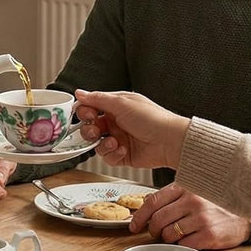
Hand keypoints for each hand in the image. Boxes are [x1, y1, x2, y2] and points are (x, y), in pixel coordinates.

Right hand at [73, 90, 189, 169]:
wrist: (170, 141)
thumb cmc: (152, 118)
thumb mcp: (122, 103)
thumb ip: (98, 99)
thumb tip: (80, 93)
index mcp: (115, 106)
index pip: (91, 107)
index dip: (85, 112)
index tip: (88, 115)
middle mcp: (116, 122)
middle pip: (90, 127)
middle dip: (89, 130)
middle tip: (96, 131)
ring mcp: (119, 139)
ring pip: (96, 144)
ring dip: (102, 144)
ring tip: (114, 142)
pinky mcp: (123, 155)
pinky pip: (108, 157)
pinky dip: (113, 154)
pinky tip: (123, 149)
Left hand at [130, 184, 250, 248]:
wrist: (243, 215)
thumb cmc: (213, 204)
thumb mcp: (192, 192)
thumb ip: (171, 197)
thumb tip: (145, 206)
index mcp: (184, 187)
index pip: (153, 201)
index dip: (140, 216)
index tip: (134, 226)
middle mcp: (192, 200)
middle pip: (158, 220)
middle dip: (152, 230)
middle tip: (155, 234)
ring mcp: (201, 218)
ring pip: (169, 234)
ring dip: (167, 239)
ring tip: (175, 237)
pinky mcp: (210, 234)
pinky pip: (184, 245)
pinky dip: (182, 247)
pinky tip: (189, 241)